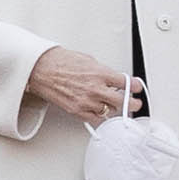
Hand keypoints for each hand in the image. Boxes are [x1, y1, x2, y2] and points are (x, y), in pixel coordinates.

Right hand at [23, 47, 140, 125]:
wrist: (42, 69)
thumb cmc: (61, 62)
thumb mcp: (89, 60)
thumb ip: (103, 71)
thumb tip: (112, 78)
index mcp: (100, 73)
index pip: (126, 83)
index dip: (135, 86)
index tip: (137, 88)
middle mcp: (96, 89)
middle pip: (123, 101)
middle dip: (132, 103)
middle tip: (135, 103)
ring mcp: (87, 102)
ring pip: (110, 111)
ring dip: (113, 108)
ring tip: (115, 105)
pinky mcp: (77, 111)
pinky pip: (95, 119)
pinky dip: (100, 116)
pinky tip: (102, 112)